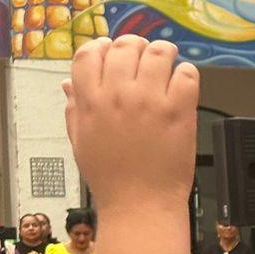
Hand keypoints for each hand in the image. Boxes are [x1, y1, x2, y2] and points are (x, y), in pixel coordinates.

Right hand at [63, 36, 198, 210]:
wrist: (140, 207)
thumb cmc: (111, 179)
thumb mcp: (81, 142)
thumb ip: (75, 108)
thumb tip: (68, 84)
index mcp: (91, 100)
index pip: (90, 53)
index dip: (102, 47)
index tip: (112, 54)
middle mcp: (119, 95)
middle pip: (126, 46)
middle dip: (136, 47)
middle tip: (144, 59)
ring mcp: (150, 101)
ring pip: (158, 53)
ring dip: (163, 54)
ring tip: (166, 65)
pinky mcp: (178, 112)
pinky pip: (187, 74)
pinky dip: (186, 74)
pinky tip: (182, 85)